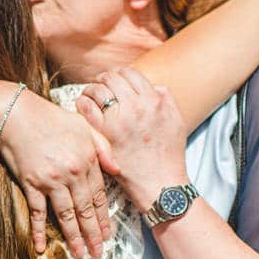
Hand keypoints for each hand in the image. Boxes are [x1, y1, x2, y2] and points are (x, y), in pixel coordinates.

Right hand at [0, 91, 112, 258]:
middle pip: (85, 210)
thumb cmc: (51, 117)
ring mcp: (51, 180)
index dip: (103, 219)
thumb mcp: (83, 125)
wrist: (17, 113)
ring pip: (66, 215)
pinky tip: (42, 247)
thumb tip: (117, 169)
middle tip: (98, 254)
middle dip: (92, 234)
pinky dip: (39, 231)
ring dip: (73, 237)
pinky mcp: (31, 183)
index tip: (107, 236)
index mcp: (87, 160)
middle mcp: (72, 173)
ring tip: (80, 254)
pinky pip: (37, 212)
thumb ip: (103, 147)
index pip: (99, 196)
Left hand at [78, 68, 188, 211]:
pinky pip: (87, 108)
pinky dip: (83, 103)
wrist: (161, 185)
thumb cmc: (169, 156)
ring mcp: (120, 120)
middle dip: (103, 79)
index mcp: (155, 100)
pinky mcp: (106, 135)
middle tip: (99, 85)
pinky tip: (82, 106)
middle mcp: (138, 106)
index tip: (114, 81)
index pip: (131, 73)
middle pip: (112, 77)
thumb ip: (166, 99)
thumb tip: (154, 87)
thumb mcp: (176, 122)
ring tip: (89, 95)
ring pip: (98, 89)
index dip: (119, 74)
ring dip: (91, 89)